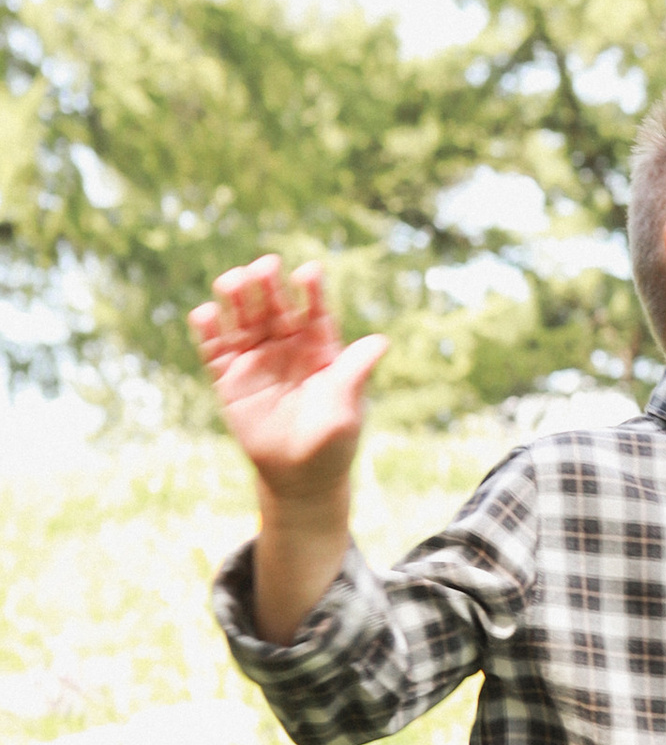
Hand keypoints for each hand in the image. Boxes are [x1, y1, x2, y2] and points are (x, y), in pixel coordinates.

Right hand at [189, 256, 384, 498]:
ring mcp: (256, 360)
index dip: (312, 291)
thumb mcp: (346, 408)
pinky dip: (208, 330)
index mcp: (319, 349)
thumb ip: (355, 374)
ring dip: (237, 297)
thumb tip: (381, 342)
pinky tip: (205, 313)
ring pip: (243, 320)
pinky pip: (215, 349)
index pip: (315, 311)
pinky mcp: (229, 379)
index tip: (309, 272)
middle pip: (275, 307)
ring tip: (232, 280)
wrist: (298, 477)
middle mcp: (287, 347)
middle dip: (269, 285)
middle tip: (265, 266)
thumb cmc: (331, 443)